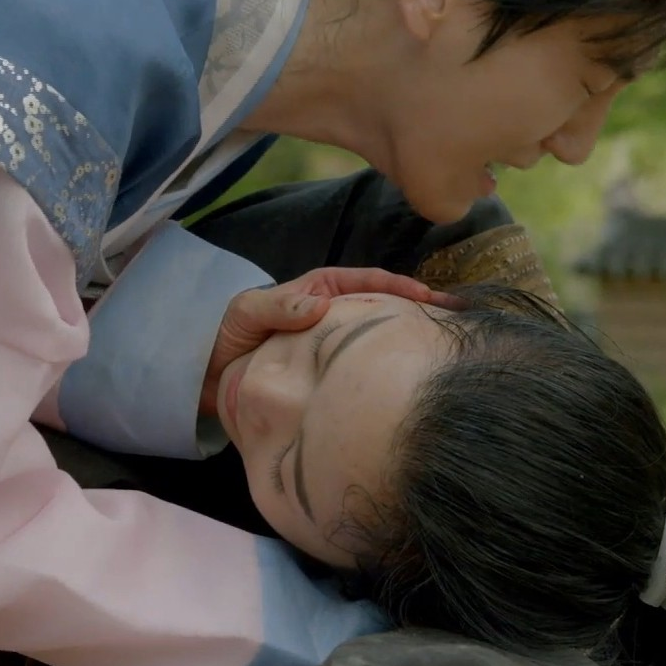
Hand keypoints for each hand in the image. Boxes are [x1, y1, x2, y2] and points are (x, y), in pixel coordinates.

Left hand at [200, 266, 460, 416]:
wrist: (206, 374)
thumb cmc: (227, 334)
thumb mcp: (248, 314)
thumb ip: (278, 306)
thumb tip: (317, 306)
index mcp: (320, 291)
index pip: (371, 282)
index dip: (404, 289)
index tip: (432, 300)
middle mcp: (335, 314)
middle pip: (388, 308)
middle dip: (424, 312)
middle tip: (460, 322)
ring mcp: (337, 343)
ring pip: (382, 337)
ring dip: (413, 340)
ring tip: (448, 352)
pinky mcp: (333, 371)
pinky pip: (366, 367)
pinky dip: (390, 370)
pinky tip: (412, 383)